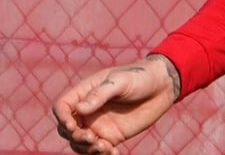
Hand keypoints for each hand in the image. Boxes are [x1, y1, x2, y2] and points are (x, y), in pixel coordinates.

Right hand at [52, 54, 181, 153]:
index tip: (73, 126)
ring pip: (79, 143)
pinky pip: (98, 150)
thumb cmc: (140, 77)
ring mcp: (98, 125)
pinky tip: (114, 152)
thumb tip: (79, 109)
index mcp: (85, 92)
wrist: (162, 87)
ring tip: (105, 147)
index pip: (62, 106)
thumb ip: (100, 94)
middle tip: (91, 138)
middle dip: (74, 136)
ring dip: (86, 149)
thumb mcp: (121, 81)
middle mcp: (88, 110)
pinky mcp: (111, 136)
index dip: (62, 117)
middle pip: (66, 128)